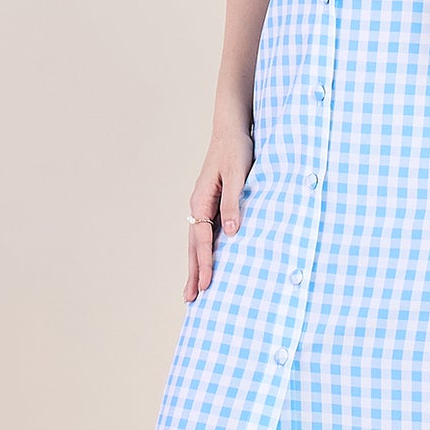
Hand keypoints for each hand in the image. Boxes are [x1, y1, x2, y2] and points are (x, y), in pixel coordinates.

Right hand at [186, 125, 254, 300]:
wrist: (232, 130)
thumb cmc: (236, 150)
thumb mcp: (239, 175)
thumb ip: (234, 204)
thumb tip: (231, 233)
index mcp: (201, 200)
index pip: (202, 239)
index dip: (204, 263)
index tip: (206, 285)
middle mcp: (199, 206)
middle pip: (194, 245)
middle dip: (193, 272)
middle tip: (191, 299)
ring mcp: (204, 206)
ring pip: (198, 241)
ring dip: (197, 265)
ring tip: (194, 289)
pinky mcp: (214, 204)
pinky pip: (207, 233)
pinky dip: (205, 251)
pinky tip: (209, 262)